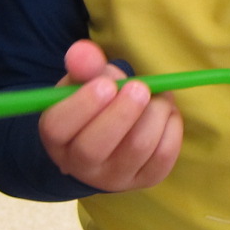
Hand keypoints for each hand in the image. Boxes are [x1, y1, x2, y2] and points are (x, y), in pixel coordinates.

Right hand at [38, 40, 182, 192]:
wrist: (113, 140)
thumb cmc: (95, 105)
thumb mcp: (85, 82)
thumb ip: (84, 65)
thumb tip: (83, 50)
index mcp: (57, 137)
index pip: (58, 128)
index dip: (83, 104)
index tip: (106, 84)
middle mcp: (80, 165)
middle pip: (95, 147)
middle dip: (122, 112)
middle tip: (139, 87)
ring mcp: (114, 177)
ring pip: (136, 147)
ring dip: (154, 113)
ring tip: (156, 95)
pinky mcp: (145, 179)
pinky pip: (164, 155)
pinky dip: (171, 126)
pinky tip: (166, 111)